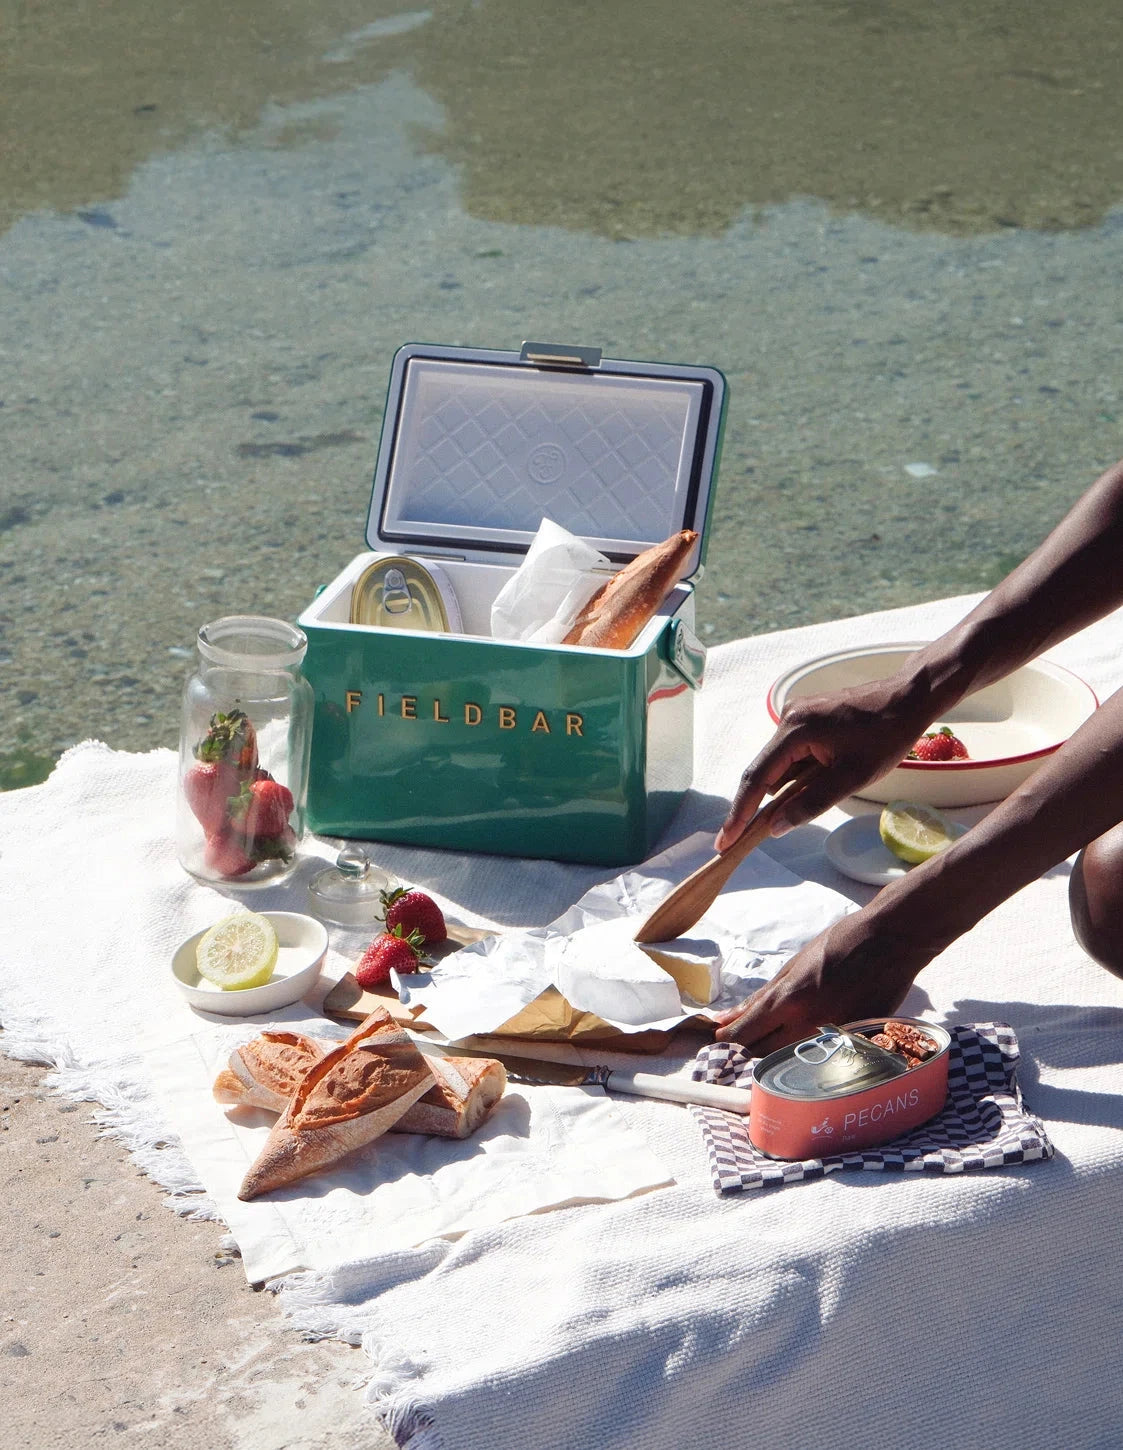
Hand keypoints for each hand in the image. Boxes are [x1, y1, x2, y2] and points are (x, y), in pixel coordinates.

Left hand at [712, 909, 932, 1054]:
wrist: (892, 940)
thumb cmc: (840, 944)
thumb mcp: (793, 965)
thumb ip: (761, 998)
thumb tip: (729, 1018)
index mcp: (791, 999)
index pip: (747, 1034)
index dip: (728, 1038)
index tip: (720, 1037)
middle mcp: (811, 1024)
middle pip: (765, 1053)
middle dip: (749, 1047)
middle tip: (745, 1037)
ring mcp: (835, 1038)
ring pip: (791, 1059)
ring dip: (776, 1051)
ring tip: (775, 1034)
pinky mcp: (856, 1044)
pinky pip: (821, 1056)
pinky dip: (807, 1050)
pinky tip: (807, 1036)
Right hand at [714, 674, 931, 850]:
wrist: (909, 697)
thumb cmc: (886, 736)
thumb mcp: (851, 778)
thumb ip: (811, 804)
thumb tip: (775, 828)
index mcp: (794, 730)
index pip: (758, 778)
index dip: (740, 812)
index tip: (725, 840)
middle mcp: (788, 718)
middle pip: (764, 770)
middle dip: (759, 804)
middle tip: (743, 838)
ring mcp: (797, 715)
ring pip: (781, 762)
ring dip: (790, 785)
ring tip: (826, 789)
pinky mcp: (808, 717)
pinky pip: (794, 751)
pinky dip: (801, 771)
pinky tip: (826, 775)